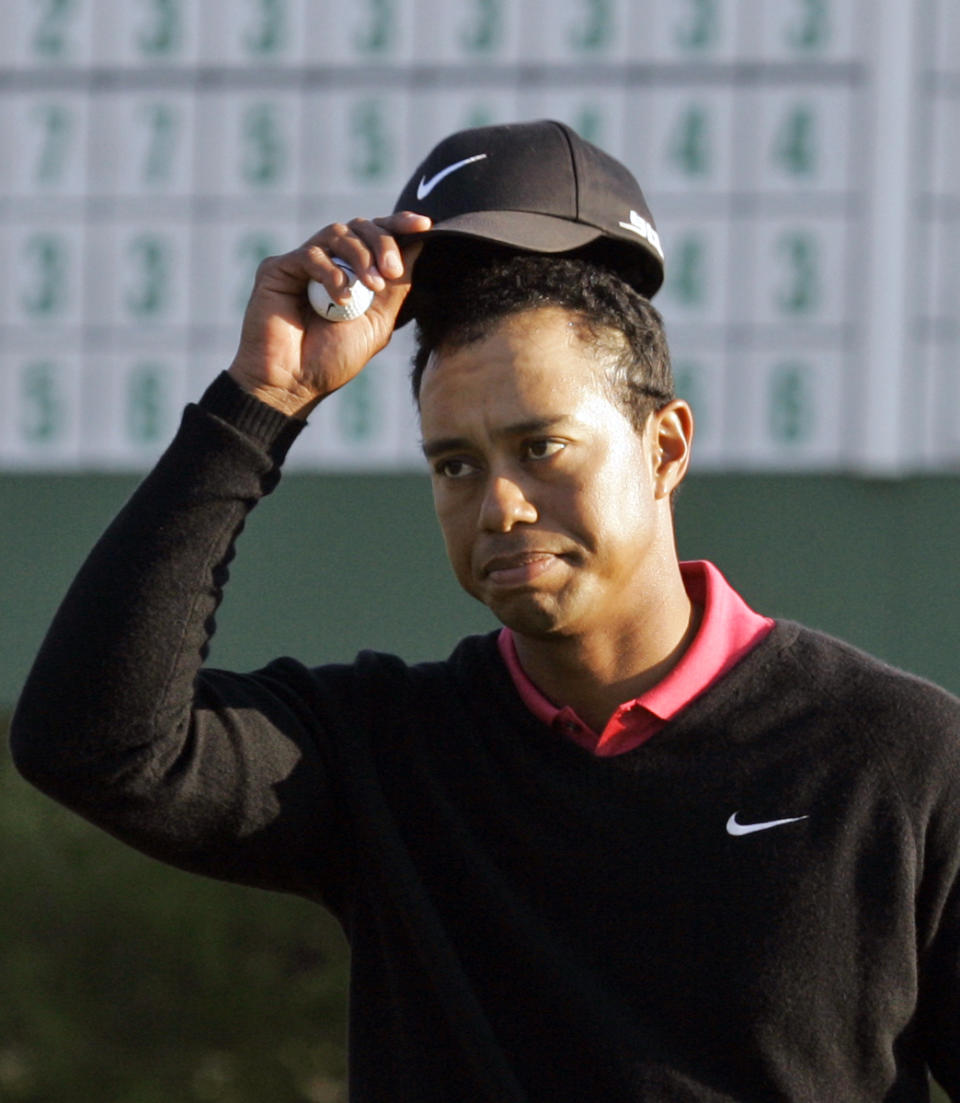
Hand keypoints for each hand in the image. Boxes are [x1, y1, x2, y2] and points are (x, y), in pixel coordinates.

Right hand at [228, 211, 430, 417]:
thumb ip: (396, 289)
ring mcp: (302, 264)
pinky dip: (331, 274)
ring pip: (337, 233)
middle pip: (360, 228)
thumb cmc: (331, 360)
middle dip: (383, 243)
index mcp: (352, 274)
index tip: (424, 225)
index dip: (399, 225)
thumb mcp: (377, 324)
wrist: (293, 384)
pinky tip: (340, 299)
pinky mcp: (278, 269)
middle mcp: (328, 263)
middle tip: (391, 271)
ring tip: (371, 286)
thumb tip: (419, 247)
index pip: (376, 237)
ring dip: (360, 256)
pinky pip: (311, 254)